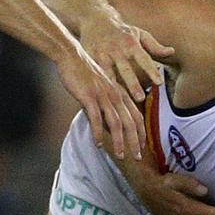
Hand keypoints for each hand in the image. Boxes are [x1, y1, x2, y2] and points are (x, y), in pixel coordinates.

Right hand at [55, 41, 145, 159]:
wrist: (72, 56)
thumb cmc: (85, 74)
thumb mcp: (102, 88)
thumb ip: (107, 105)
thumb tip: (108, 126)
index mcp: (120, 93)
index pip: (136, 116)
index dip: (141, 133)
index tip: (142, 147)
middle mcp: (115, 95)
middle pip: (130, 122)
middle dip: (135, 142)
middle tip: (138, 158)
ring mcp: (103, 96)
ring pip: (116, 123)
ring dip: (119, 141)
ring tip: (121, 155)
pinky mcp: (89, 96)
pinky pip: (96, 118)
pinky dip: (98, 133)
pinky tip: (99, 145)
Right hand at [80, 12, 173, 101]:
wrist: (94, 19)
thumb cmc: (121, 30)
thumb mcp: (139, 34)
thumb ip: (154, 46)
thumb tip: (172, 51)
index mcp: (131, 43)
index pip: (144, 58)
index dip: (151, 70)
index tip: (159, 83)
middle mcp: (117, 48)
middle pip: (126, 68)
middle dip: (132, 83)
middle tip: (140, 98)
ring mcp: (102, 53)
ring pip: (109, 73)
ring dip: (114, 87)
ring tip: (119, 101)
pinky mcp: (89, 58)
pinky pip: (95, 74)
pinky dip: (99, 85)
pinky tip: (103, 97)